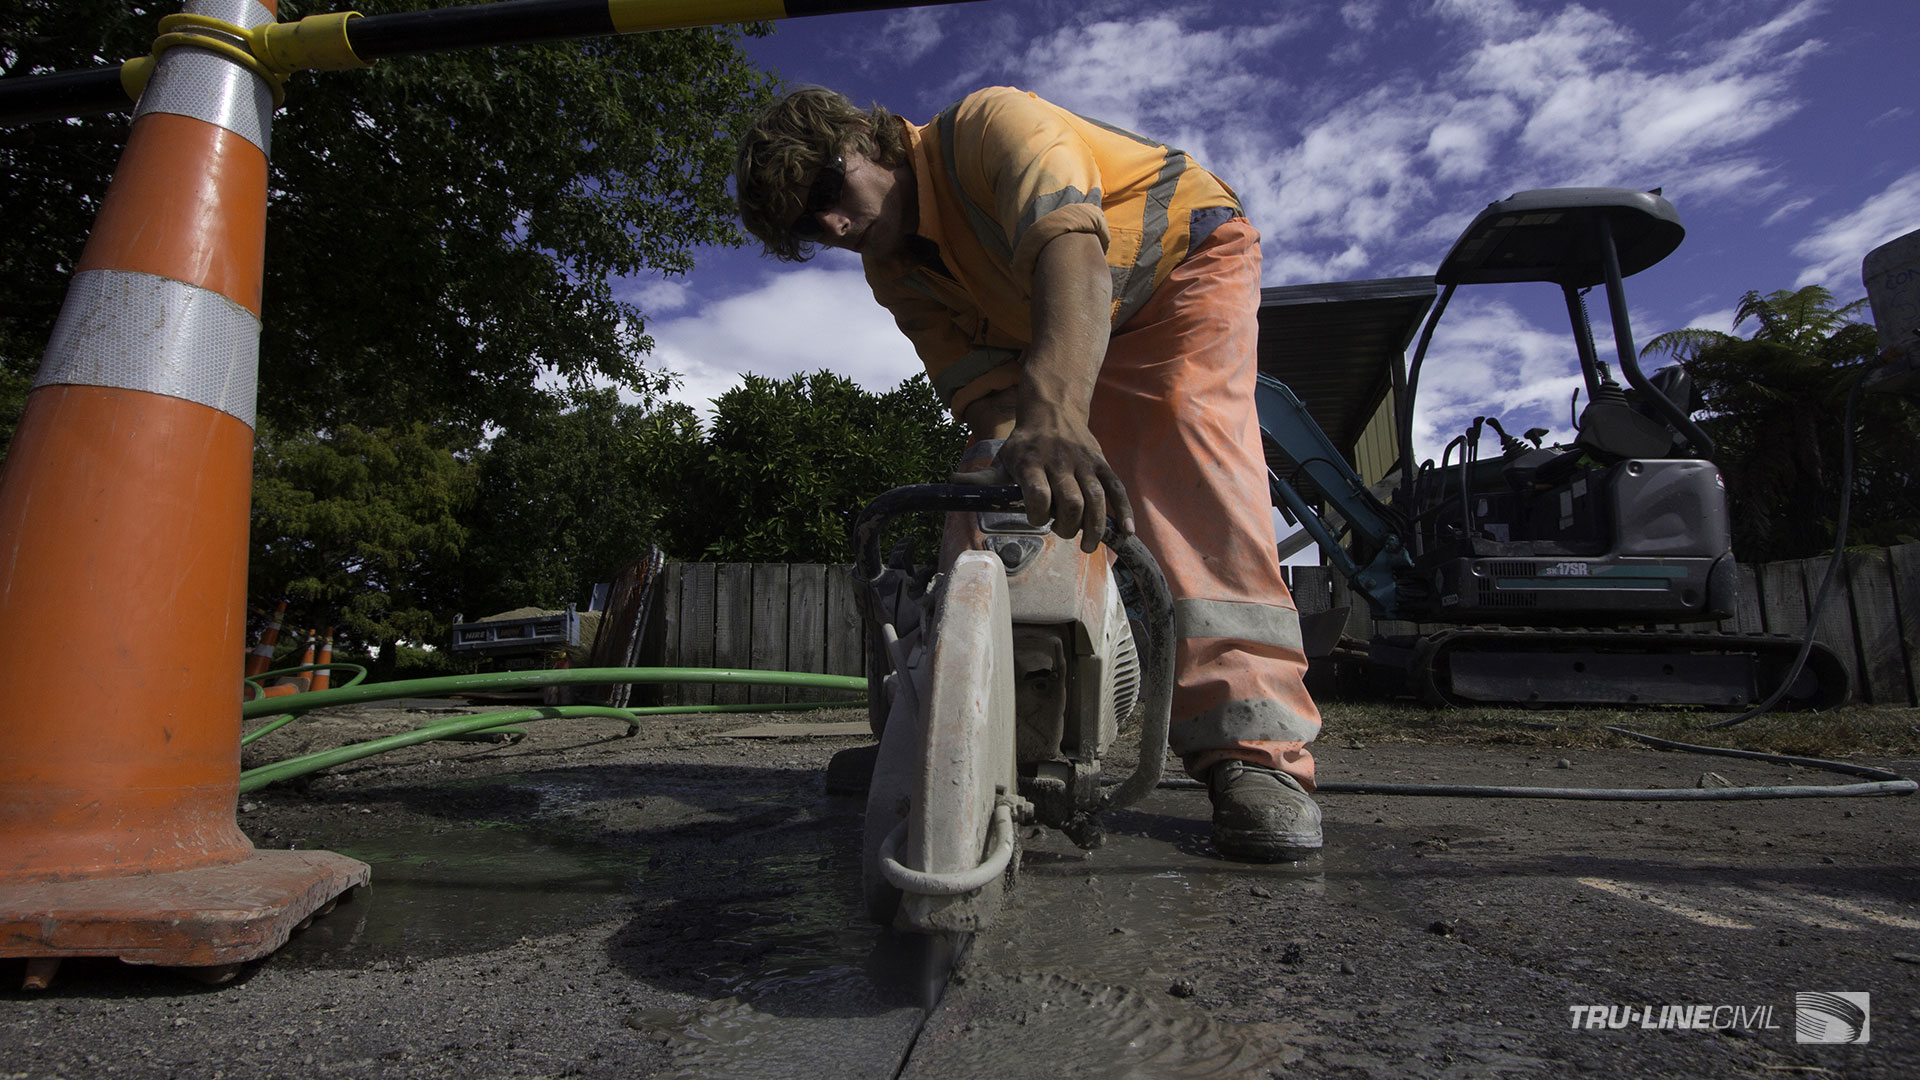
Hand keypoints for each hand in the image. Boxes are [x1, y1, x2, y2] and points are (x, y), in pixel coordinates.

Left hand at [960, 412, 1133, 552]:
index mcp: (1030, 463)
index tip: (1036, 519)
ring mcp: (1084, 463)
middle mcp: (1059, 462)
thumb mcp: (1001, 460)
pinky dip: (1123, 512)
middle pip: (1071, 502)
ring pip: (1096, 499)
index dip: (1037, 513)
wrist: (1053, 410)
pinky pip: (1117, 489)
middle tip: (1061, 532)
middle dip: (1066, 525)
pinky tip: (1125, 533)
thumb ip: (980, 480)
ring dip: (1094, 527)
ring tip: (1088, 545)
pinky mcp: (1101, 465)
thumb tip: (950, 484)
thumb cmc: (1024, 445)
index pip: (1037, 493)